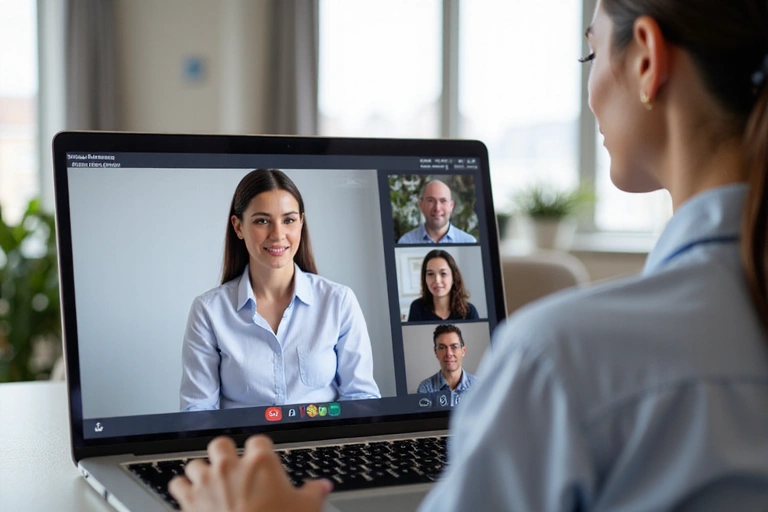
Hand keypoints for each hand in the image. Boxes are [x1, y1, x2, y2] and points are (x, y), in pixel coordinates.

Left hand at [169, 435, 332, 511]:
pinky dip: (183, 489)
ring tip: (211, 482)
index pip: (259, 441)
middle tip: (233, 466)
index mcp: (260, 462)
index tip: (264, 460)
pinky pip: (177, 484)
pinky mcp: (189, 502)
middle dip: (225, 453)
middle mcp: (230, 467)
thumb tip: (322, 487)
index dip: (261, 450)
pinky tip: (192, 495)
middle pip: (221, 444)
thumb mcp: (305, 509)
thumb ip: (314, 493)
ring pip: (195, 464)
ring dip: (202, 471)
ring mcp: (207, 483)